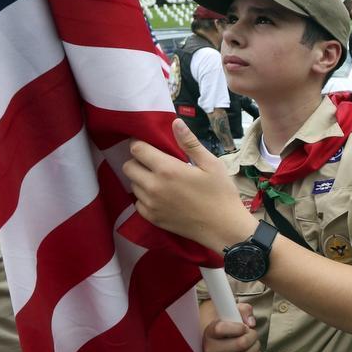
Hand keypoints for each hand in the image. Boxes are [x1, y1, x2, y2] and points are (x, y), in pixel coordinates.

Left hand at [123, 119, 256, 251]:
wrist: (223, 228)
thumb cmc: (221, 193)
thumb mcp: (211, 164)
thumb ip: (190, 143)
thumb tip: (175, 122)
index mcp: (167, 169)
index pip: (137, 149)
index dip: (140, 143)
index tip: (150, 145)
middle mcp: (153, 186)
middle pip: (128, 166)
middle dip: (138, 160)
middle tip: (155, 162)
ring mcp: (150, 204)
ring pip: (132, 184)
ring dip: (142, 179)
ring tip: (160, 180)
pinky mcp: (152, 218)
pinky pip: (138, 202)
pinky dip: (145, 196)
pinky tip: (161, 196)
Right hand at [203, 302, 262, 351]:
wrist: (216, 341)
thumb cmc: (227, 325)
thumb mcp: (233, 311)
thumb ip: (244, 310)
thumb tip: (251, 323)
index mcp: (210, 332)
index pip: (222, 329)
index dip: (240, 327)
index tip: (244, 327)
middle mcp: (210, 349)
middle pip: (241, 344)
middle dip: (253, 336)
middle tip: (253, 334)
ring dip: (256, 348)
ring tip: (254, 343)